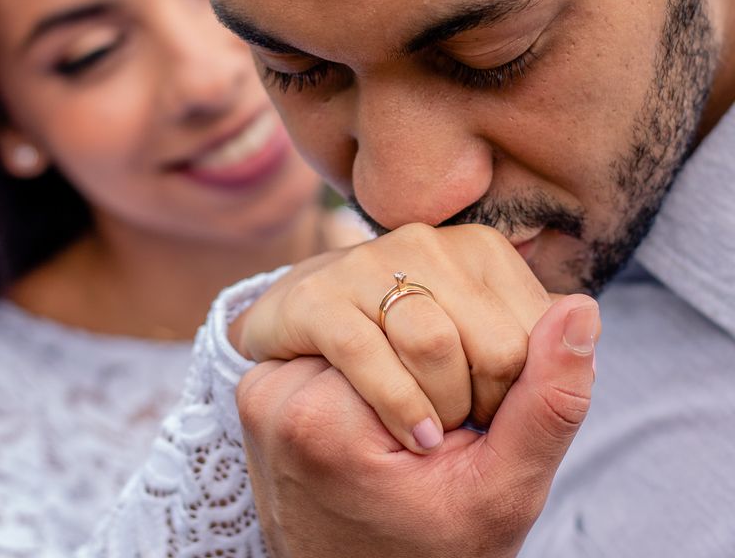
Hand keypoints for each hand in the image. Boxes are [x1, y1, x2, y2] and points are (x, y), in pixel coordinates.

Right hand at [231, 223, 555, 451]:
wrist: (318, 414)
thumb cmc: (422, 401)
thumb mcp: (500, 402)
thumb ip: (553, 374)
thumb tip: (585, 308)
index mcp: (483, 251)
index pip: (538, 336)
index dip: (519, 395)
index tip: (486, 408)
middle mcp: (428, 243)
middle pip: (496, 346)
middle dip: (483, 409)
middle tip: (456, 422)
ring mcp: (366, 262)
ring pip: (433, 344)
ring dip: (438, 412)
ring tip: (427, 427)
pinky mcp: (316, 295)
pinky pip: (368, 354)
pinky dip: (396, 409)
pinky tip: (406, 435)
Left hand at [238, 294, 598, 557]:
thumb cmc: (430, 550)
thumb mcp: (501, 493)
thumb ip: (545, 405)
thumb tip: (580, 307)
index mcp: (324, 418)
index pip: (429, 331)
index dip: (465, 376)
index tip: (452, 434)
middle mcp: (273, 392)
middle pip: (393, 321)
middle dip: (432, 366)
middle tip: (431, 431)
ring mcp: (260, 388)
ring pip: (369, 323)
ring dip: (403, 362)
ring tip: (405, 424)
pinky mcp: (261, 387)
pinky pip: (339, 342)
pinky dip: (372, 369)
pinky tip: (377, 416)